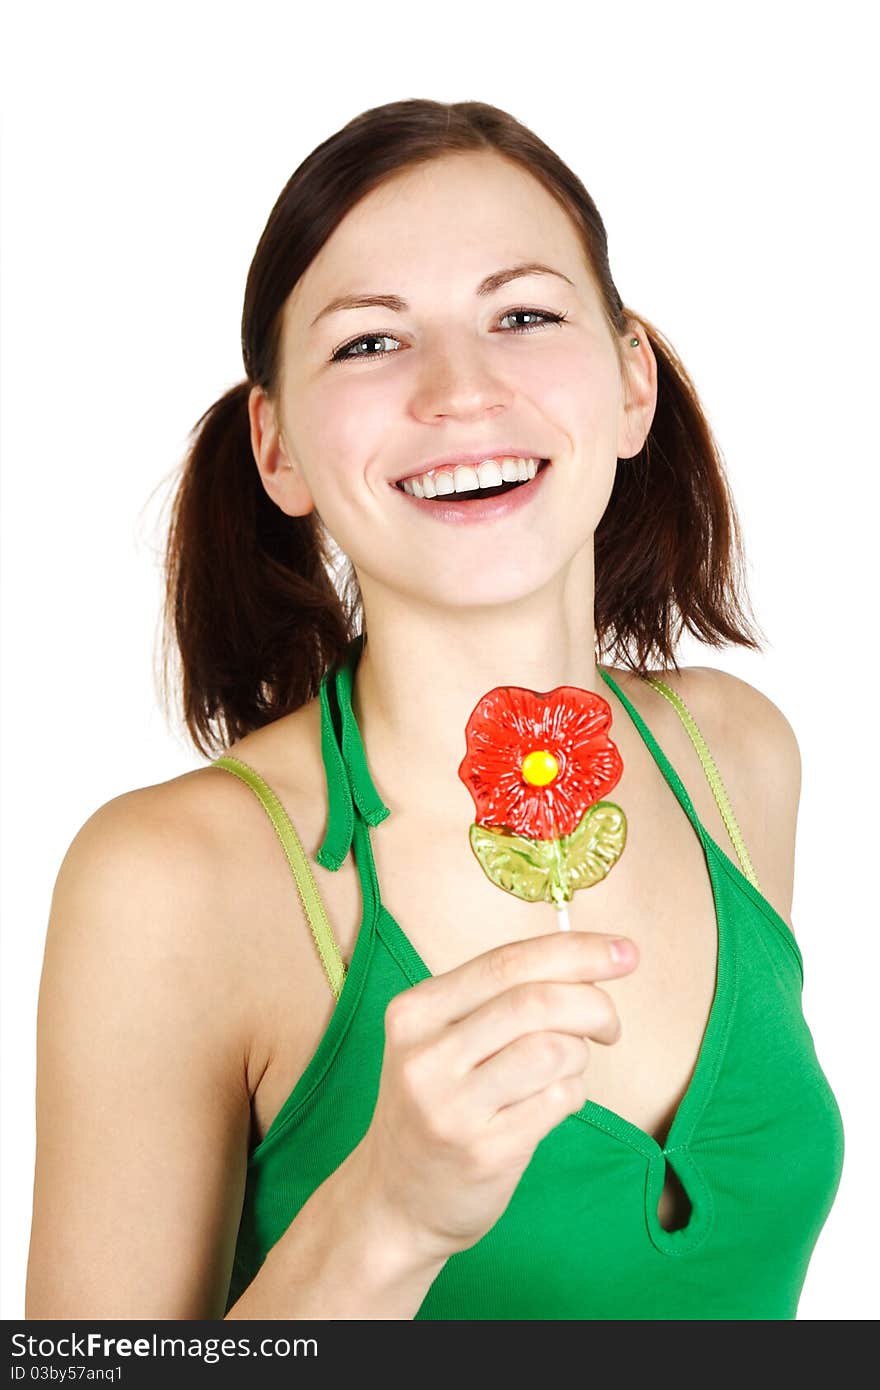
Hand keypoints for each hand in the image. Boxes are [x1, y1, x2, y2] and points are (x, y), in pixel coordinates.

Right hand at [354, 929, 638, 1263]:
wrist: (394, 1200)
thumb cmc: (437, 1104)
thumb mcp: (441, 1039)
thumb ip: (501, 997)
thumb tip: (595, 959)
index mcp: (415, 1011)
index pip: (507, 962)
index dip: (576, 951)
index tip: (624, 952)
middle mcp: (427, 1055)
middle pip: (536, 1002)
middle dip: (594, 1005)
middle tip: (610, 1026)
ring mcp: (452, 1107)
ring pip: (554, 1050)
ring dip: (580, 1055)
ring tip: (566, 1069)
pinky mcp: (484, 1151)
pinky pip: (558, 1100)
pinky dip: (573, 1093)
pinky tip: (553, 1102)